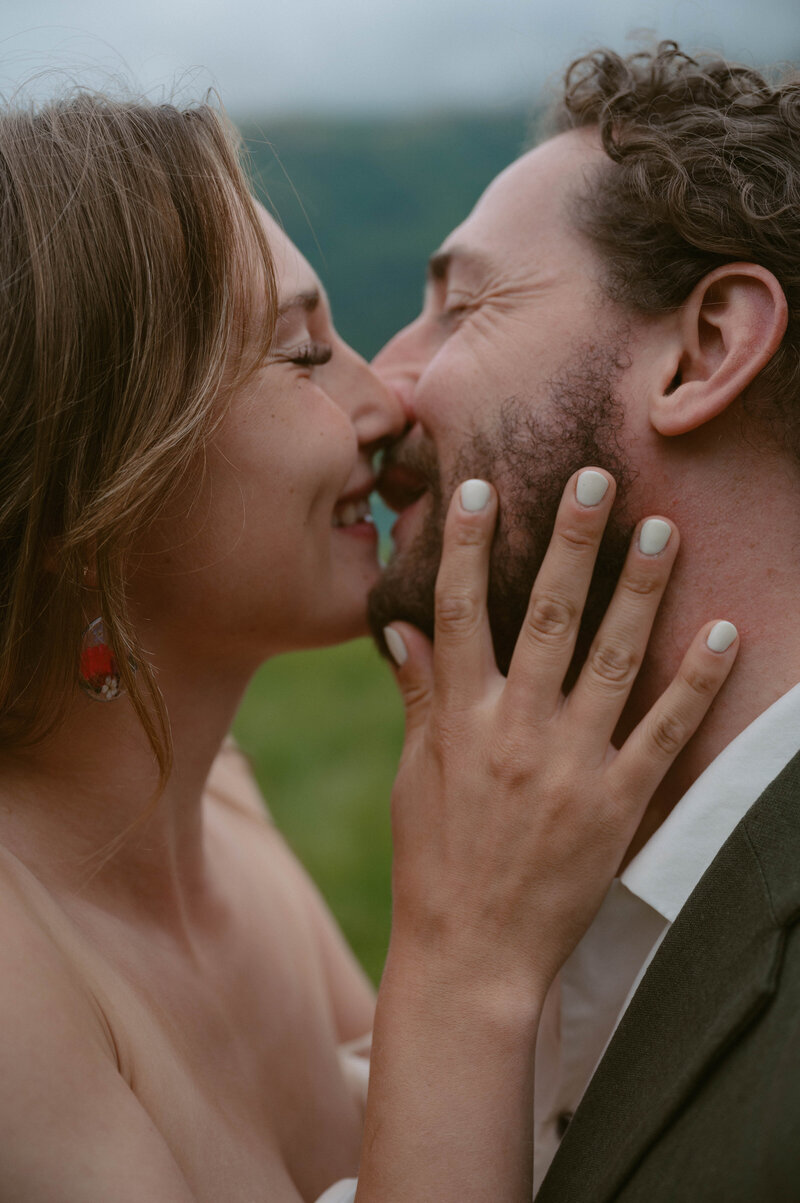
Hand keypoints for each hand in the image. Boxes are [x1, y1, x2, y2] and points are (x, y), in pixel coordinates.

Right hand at [382, 469, 737, 996]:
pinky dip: (697, 683)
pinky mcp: (618, 804)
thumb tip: (401, 625)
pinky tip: (722, 634)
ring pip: (612, 659)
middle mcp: (516, 731)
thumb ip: (419, 696)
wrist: (473, 955)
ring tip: (664, 530)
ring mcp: (571, 765)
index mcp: (460, 721)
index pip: (456, 613)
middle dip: (570, 543)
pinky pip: (665, 733)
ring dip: (640, 590)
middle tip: (595, 479)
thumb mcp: (415, 778)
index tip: (477, 489)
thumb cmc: (435, 864)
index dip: (463, 547)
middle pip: (545, 617)